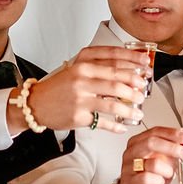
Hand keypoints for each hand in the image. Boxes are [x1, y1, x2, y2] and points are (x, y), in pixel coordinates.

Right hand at [23, 45, 149, 132]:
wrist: (36, 103)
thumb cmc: (59, 86)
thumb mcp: (77, 68)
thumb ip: (100, 66)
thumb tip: (129, 69)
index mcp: (83, 62)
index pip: (114, 57)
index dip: (133, 61)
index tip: (146, 65)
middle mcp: (82, 77)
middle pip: (118, 80)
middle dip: (136, 86)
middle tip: (144, 91)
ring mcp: (81, 98)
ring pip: (114, 104)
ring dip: (130, 109)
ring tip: (138, 112)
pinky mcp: (80, 116)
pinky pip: (104, 122)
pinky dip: (117, 126)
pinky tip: (123, 126)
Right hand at [109, 126, 182, 183]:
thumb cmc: (148, 176)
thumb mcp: (165, 160)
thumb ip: (179, 149)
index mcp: (138, 142)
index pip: (155, 132)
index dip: (172, 133)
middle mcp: (132, 152)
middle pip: (151, 143)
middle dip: (172, 147)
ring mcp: (129, 167)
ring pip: (152, 163)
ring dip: (167, 169)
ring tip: (168, 174)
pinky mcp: (131, 182)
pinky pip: (147, 179)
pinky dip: (159, 181)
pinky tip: (160, 182)